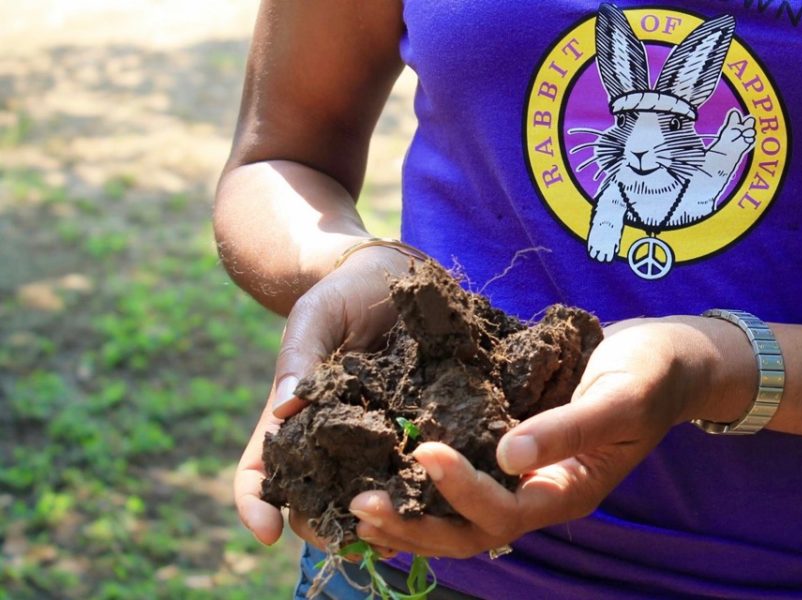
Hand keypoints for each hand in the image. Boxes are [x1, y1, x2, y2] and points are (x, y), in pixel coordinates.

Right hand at [234, 246, 414, 545]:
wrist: (393, 275)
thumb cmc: (340, 295)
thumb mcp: (315, 316)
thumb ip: (300, 357)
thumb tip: (286, 405)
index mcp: (293, 421)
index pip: (260, 472)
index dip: (254, 506)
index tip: (266, 531)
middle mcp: (333, 441)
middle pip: (315, 500)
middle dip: (325, 527)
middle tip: (350, 537)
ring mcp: (377, 440)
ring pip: (369, 495)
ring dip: (379, 519)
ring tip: (396, 534)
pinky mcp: (420, 429)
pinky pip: (420, 467)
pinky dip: (424, 489)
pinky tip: (439, 499)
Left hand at [348, 317, 755, 557]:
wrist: (670, 356)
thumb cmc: (651, 372)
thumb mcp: (618, 396)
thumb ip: (567, 428)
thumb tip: (507, 456)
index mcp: (569, 490)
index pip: (504, 512)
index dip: (461, 491)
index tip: (425, 451)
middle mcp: (542, 494)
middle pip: (471, 534)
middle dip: (416, 525)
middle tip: (361, 503)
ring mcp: (527, 477)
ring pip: (461, 519)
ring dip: (411, 517)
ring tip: (359, 504)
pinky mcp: (512, 452)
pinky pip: (463, 483)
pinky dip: (423, 488)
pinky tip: (385, 472)